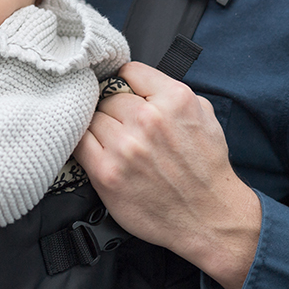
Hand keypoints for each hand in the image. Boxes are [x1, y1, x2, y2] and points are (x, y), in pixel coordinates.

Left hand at [74, 62, 260, 288]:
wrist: (209, 217)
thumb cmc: (206, 168)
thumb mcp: (204, 115)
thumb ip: (171, 93)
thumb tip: (138, 84)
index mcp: (174, 99)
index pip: (128, 71)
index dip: (124, 83)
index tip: (123, 93)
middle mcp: (148, 119)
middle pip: (107, 97)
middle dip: (113, 109)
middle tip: (122, 126)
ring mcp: (125, 146)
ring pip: (91, 118)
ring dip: (99, 128)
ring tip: (113, 142)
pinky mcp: (106, 172)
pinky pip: (79, 143)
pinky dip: (84, 144)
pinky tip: (96, 150)